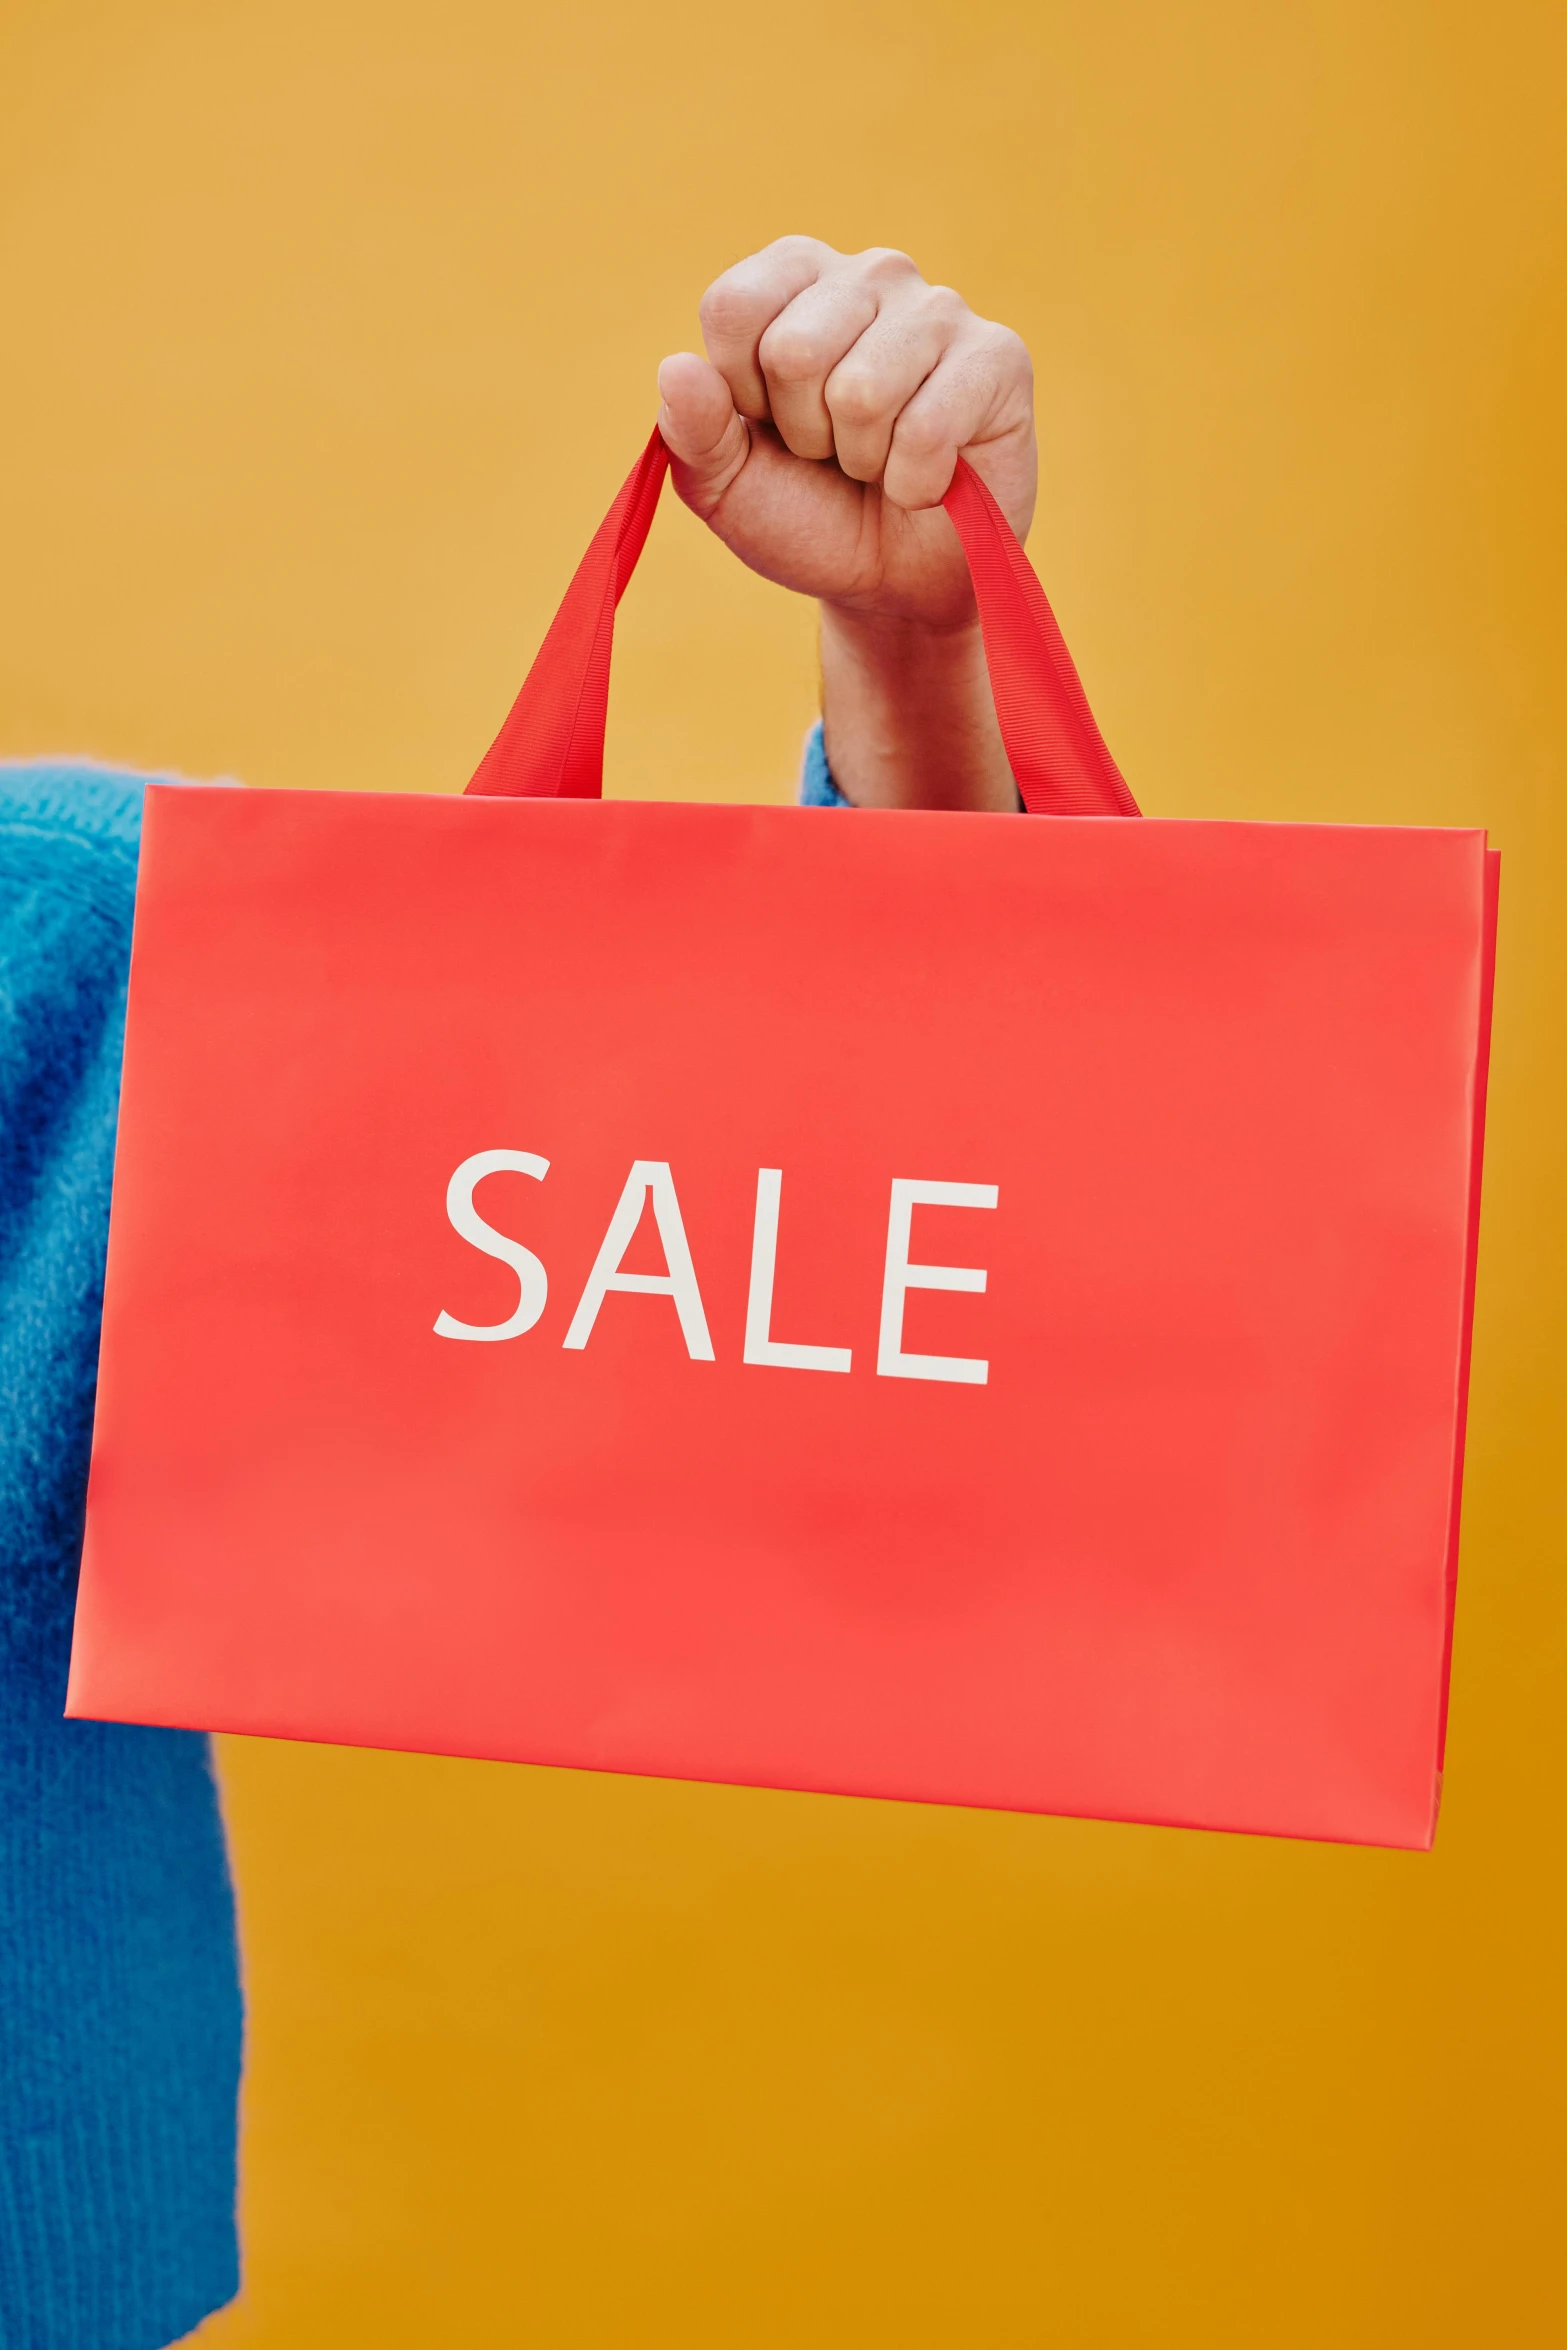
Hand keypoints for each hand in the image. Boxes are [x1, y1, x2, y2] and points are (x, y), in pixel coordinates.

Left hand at [658, 238, 1034, 810]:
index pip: (735, 306)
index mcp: (794, 279)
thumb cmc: (809, 518)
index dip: (741, 394)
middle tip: (834, 453)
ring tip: (880, 462)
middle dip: (804, 433)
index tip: (770, 427)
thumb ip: (692, 430)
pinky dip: (915, 483)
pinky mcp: (999, 357)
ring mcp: (938, 310)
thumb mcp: (727, 486)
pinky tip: (930, 480)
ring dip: (863, 459)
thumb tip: (676, 368)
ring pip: (862, 391)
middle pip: (793, 350)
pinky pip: (927, 428)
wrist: (893, 586)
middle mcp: (869, 274)